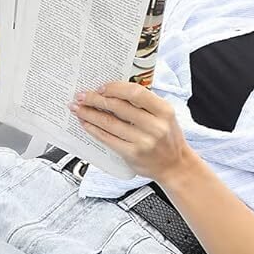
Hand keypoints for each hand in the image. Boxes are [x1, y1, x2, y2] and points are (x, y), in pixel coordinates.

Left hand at [69, 82, 189, 181]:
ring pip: (109, 123)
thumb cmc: (168, 139)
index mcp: (164, 110)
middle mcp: (155, 125)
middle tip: (82, 96)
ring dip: (90, 114)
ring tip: (79, 109)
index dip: (115, 88)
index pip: (135, 93)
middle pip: (118, 106)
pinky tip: (86, 124)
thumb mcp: (165, 116)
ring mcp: (143, 141)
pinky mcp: (132, 154)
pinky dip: (94, 130)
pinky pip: (108, 138)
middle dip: (96, 99)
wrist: (174, 165)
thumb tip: (114, 92)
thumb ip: (145, 104)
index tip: (101, 88)